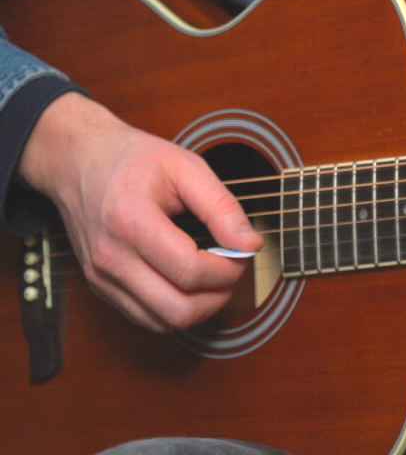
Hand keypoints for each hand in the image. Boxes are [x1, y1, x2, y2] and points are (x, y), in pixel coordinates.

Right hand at [19, 92, 262, 331]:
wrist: (78, 162)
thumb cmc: (134, 160)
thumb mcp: (186, 167)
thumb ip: (222, 207)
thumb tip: (251, 245)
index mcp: (131, 222)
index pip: (190, 271)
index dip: (229, 269)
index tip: (243, 251)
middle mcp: (111, 258)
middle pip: (179, 309)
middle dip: (219, 295)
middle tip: (232, 268)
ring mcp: (102, 278)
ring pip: (164, 323)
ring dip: (201, 307)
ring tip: (214, 275)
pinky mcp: (100, 287)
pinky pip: (146, 318)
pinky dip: (177, 309)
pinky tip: (190, 282)